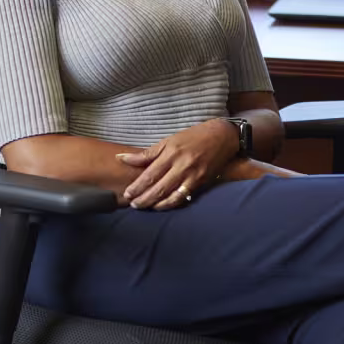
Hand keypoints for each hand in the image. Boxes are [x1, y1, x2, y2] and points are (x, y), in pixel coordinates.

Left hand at [117, 119, 237, 209]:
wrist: (221, 136)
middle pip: (159, 187)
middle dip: (144, 198)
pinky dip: (171, 203)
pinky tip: (162, 206)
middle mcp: (181, 165)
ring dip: (156, 204)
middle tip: (133, 204)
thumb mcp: (169, 140)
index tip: (127, 193)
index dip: (138, 186)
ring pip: (171, 195)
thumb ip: (147, 153)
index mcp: (171, 152)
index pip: (150, 174)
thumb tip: (122, 158)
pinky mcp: (201, 182)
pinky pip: (184, 196)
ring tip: (145, 207)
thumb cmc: (192, 136)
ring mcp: (192, 175)